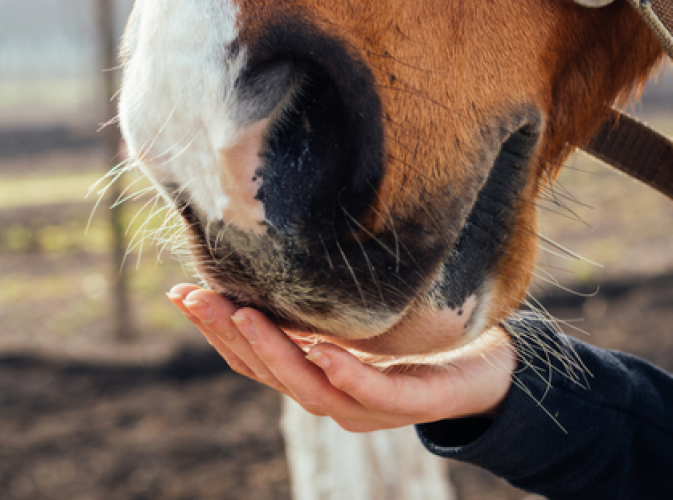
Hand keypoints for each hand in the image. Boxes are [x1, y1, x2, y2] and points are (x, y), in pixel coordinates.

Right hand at [167, 284, 515, 432]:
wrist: (489, 365)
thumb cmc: (422, 340)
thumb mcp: (361, 316)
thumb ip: (321, 305)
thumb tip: (280, 258)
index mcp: (319, 375)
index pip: (257, 358)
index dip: (217, 330)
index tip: (183, 293)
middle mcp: (337, 396)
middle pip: (270, 373)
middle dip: (228, 335)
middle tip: (194, 297)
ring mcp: (372, 406)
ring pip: (310, 389)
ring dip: (273, 352)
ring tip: (241, 314)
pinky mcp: (412, 402)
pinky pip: (372, 392)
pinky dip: (343, 373)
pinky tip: (322, 350)